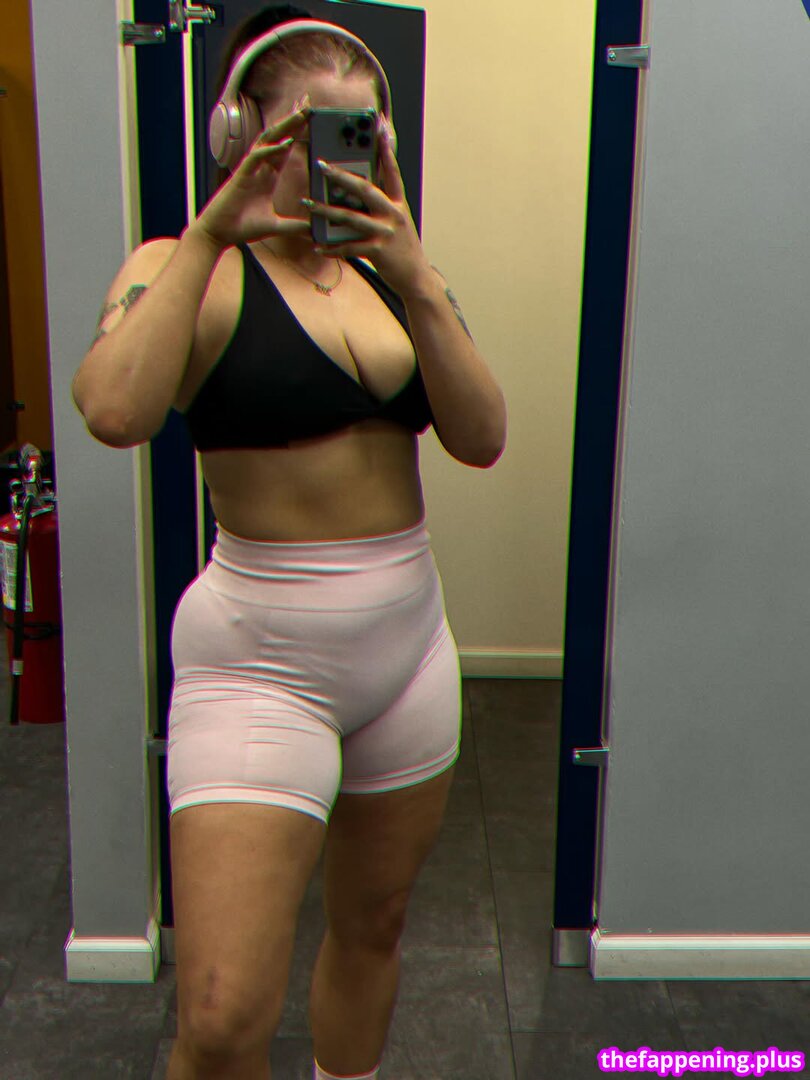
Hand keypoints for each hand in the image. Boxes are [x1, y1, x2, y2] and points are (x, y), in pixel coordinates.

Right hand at [191, 97, 313, 250]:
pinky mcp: (241, 175)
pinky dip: (270, 150)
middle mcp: (260, 168)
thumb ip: (294, 226)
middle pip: (278, 137)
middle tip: (308, 103)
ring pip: (267, 140)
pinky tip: (284, 143)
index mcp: (268, 175)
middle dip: (293, 120)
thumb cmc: (243, 227)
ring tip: (300, 113)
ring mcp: (250, 169)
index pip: (285, 147)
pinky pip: (256, 157)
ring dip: (284, 127)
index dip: (298, 131)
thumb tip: (312, 230)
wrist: (220, 233)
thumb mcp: (276, 226)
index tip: (310, 117)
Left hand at [302, 125, 432, 297]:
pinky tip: (318, 246)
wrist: (416, 278)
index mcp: (398, 204)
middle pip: (364, 189)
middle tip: (321, 166)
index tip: (378, 128)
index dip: (385, 150)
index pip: (392, 172)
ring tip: (308, 204)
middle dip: (341, 176)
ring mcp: (386, 232)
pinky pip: (349, 247)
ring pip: (350, 217)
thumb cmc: (402, 249)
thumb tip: (359, 192)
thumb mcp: (398, 222)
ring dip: (326, 211)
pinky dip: (332, 248)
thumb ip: (382, 206)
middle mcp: (393, 214)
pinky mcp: (378, 251)